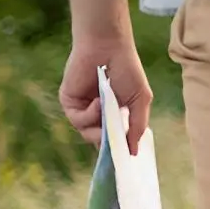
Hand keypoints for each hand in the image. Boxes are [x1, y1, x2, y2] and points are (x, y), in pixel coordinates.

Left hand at [59, 37, 151, 156]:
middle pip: (99, 141)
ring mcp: (83, 109)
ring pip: (87, 133)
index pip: (114, 138)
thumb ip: (137, 126)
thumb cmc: (128, 69)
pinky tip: (98, 101)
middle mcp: (97, 114)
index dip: (117, 149)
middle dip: (108, 143)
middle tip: (115, 143)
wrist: (108, 47)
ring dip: (99, 126)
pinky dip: (90, 115)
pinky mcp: (69, 103)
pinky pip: (78, 120)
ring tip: (108, 110)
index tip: (123, 160)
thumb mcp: (140, 99)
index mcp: (114, 113)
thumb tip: (134, 152)